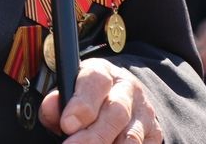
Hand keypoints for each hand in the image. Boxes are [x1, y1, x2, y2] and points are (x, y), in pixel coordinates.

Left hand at [39, 57, 161, 142]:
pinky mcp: (154, 132)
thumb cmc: (86, 94)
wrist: (118, 94)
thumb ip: (56, 100)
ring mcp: (144, 111)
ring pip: (131, 134)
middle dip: (94, 134)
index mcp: (102, 71)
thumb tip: (51, 109)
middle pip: (116, 111)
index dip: (82, 105)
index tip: (67, 125)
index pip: (95, 81)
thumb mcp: (68, 89)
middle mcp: (127, 88)